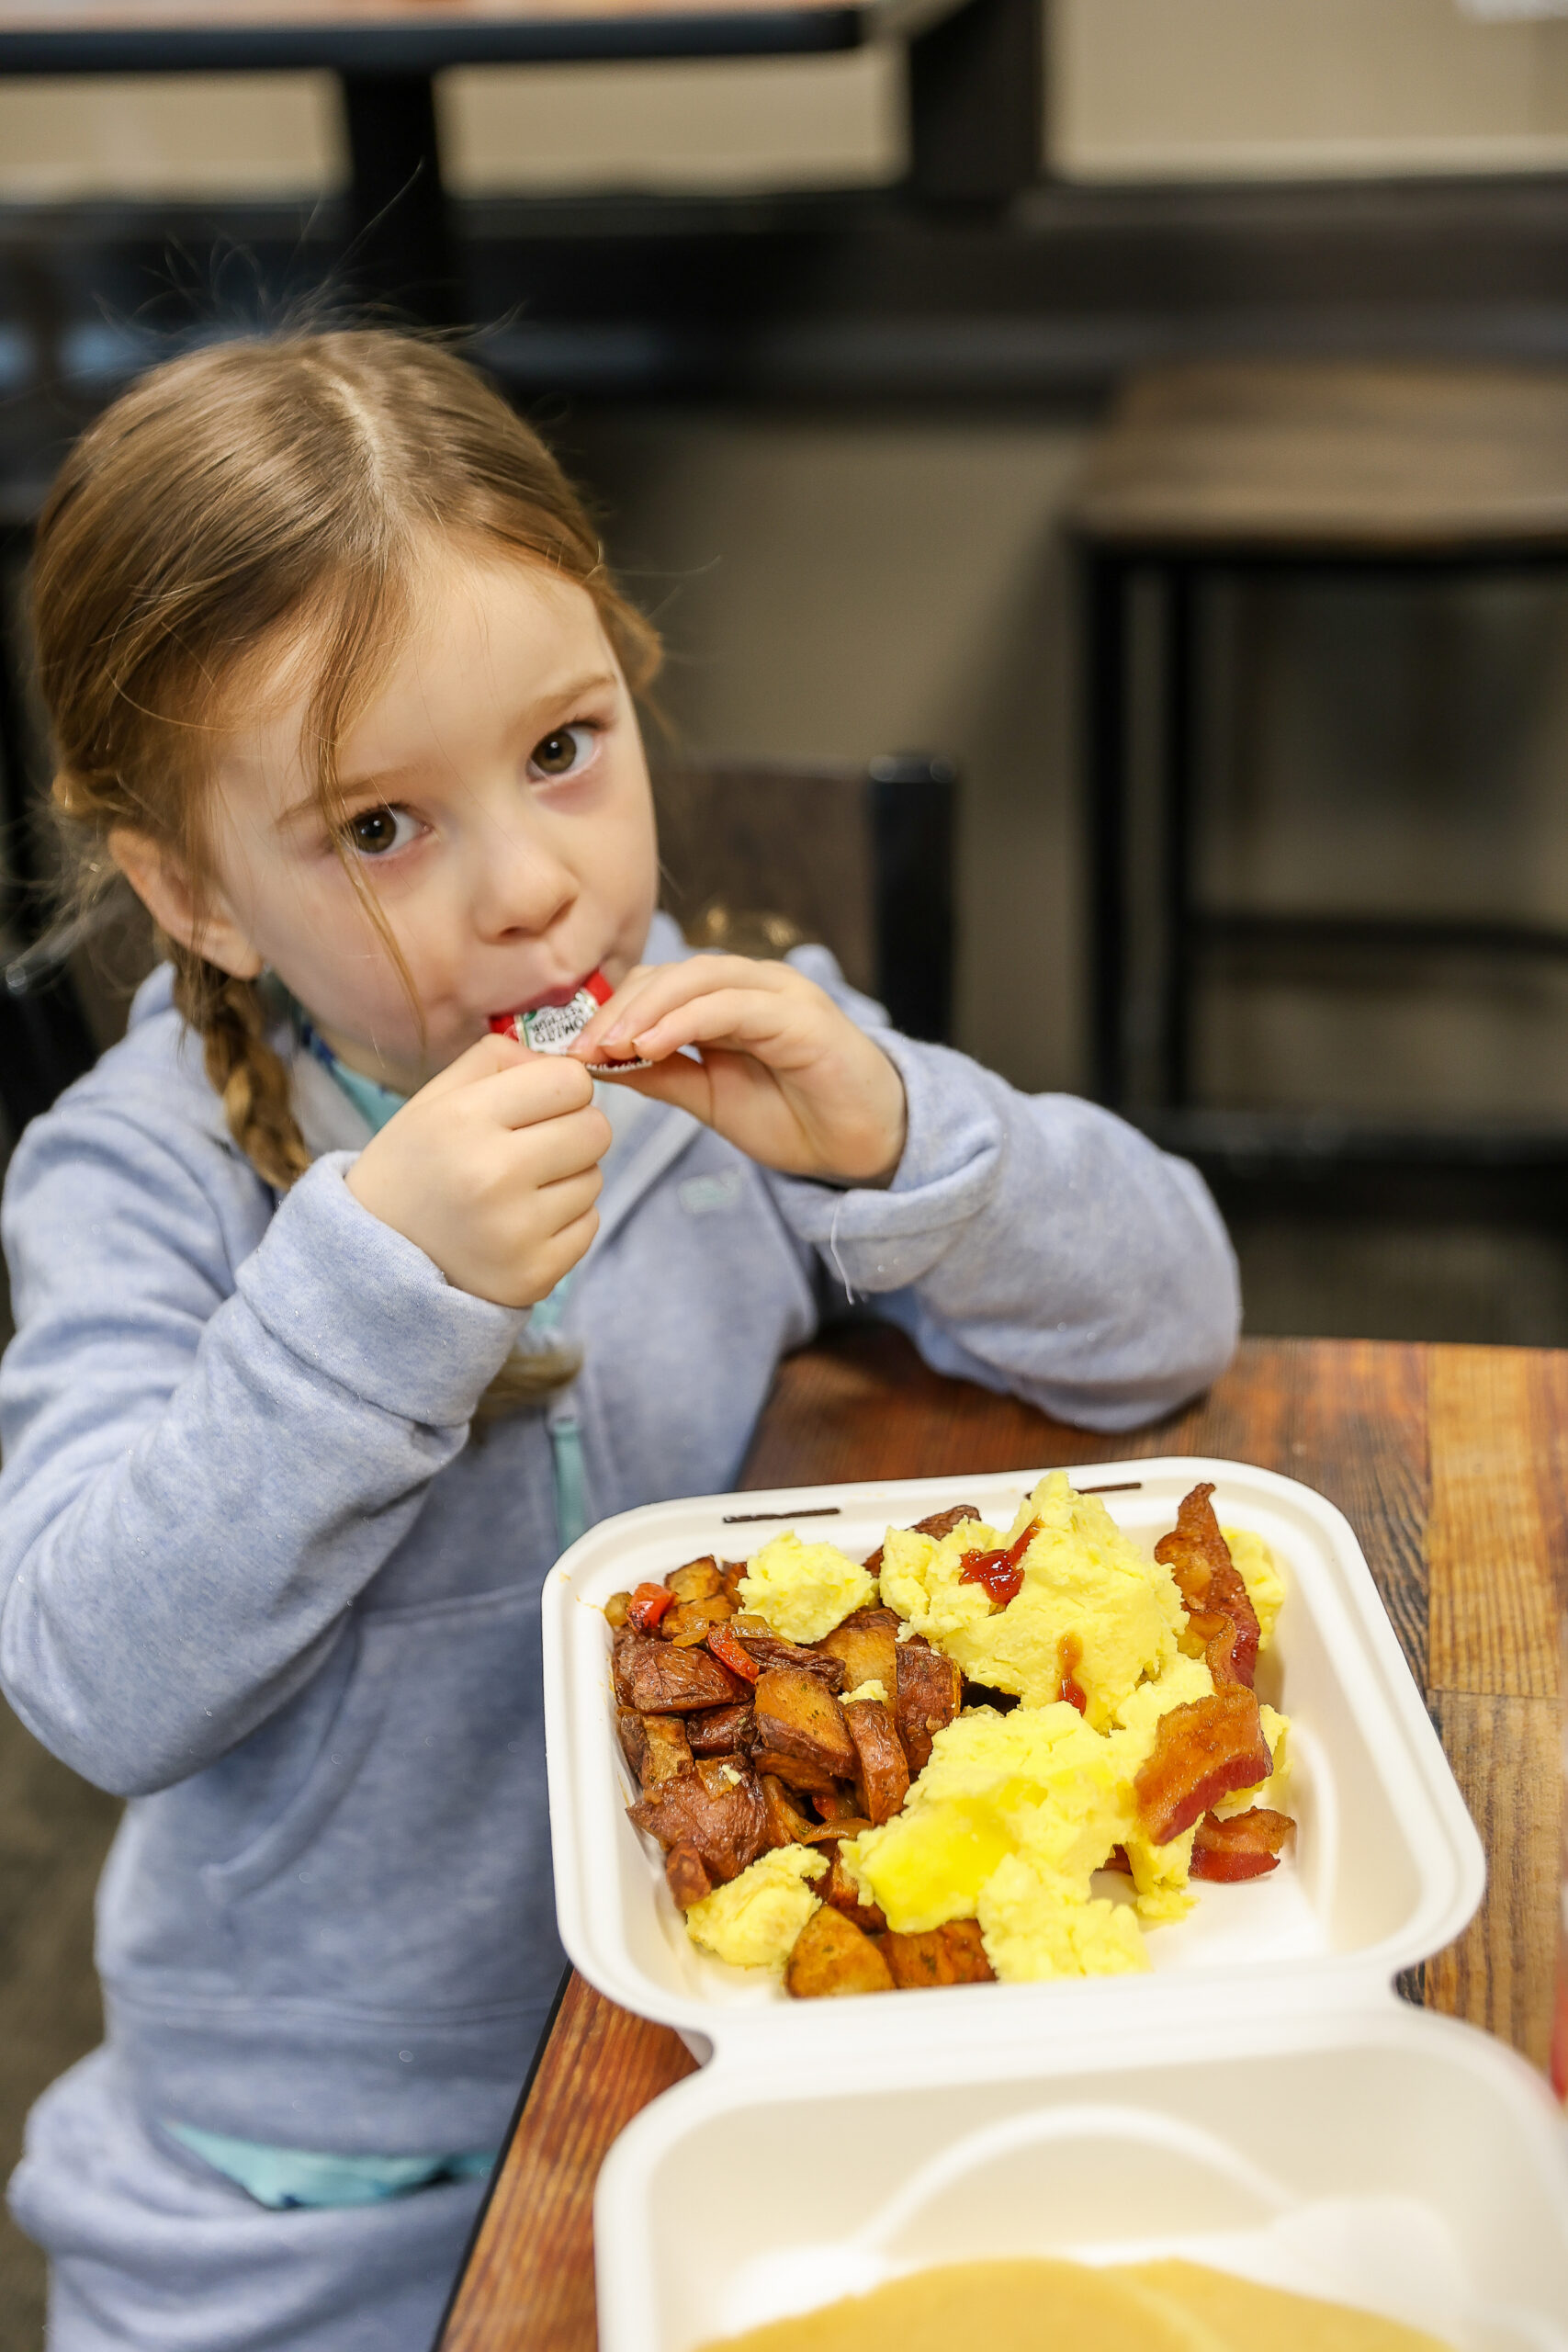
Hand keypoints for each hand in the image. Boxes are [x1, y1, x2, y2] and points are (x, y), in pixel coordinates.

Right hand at [344, 1035, 611, 1306]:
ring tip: (517, 1191)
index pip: (572, 1081)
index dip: (561, 1088)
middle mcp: (492, 1174)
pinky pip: (589, 1225)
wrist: (374, 1262)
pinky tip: (521, 1225)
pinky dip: (565, 1222)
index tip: (538, 1104)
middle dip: (573, 1131)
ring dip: (567, 1178)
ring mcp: (516, 1231)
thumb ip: (498, 1059)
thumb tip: (567, 1061)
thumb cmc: (413, 1167)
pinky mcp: (534, 1274)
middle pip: (597, 1129)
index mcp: (464, 1119)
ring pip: (595, 1178)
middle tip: (533, 1147)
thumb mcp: (433, 1099)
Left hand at [570, 956, 906, 1185]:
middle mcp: (752, 984)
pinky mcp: (801, 1016)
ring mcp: (779, 994)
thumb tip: (595, 1060)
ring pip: (697, 977)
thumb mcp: (708, 1097)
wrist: (862, 1149)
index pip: (656, 984)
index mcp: (728, 999)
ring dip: (644, 1009)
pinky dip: (683, 1021)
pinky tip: (647, 1048)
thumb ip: (659, 1073)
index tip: (568, 1049)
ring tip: (608, 1046)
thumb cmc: (793, 1118)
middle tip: (578, 1048)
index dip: (609, 1010)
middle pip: (669, 973)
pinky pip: (731, 1005)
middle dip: (616, 1008)